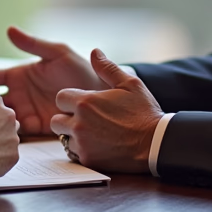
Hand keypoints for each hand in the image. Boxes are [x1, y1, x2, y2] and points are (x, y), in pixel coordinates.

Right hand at [0, 26, 104, 135]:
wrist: (101, 96)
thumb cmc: (80, 70)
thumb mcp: (57, 53)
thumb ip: (33, 44)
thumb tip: (9, 29)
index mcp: (19, 75)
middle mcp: (19, 95)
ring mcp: (26, 113)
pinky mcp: (37, 129)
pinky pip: (16, 133)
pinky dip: (4, 135)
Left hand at [50, 50, 163, 173]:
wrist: (156, 144)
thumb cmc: (143, 112)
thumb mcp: (129, 83)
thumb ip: (107, 67)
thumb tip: (94, 52)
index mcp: (86, 102)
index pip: (60, 98)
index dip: (70, 100)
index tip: (84, 103)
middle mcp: (79, 124)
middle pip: (56, 120)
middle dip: (67, 118)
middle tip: (86, 118)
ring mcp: (82, 144)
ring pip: (63, 138)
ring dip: (73, 135)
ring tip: (94, 132)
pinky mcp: (88, 160)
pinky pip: (74, 153)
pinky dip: (82, 149)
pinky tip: (98, 144)